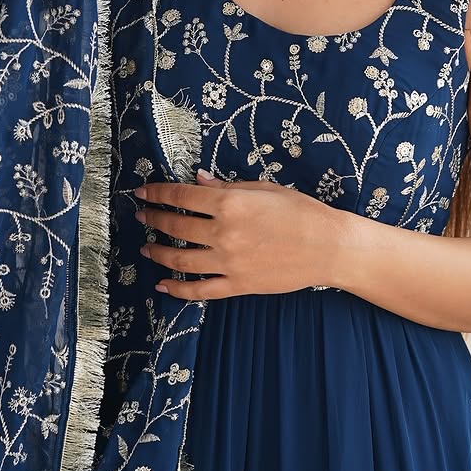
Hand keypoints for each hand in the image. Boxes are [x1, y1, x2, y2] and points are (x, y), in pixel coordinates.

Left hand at [130, 170, 343, 299]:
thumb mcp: (264, 189)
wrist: (328, 247)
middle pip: (176, 226)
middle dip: (154, 219)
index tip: (143, 192)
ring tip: (146, 248)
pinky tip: (162, 285)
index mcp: (230, 204)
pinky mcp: (237, 285)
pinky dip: (177, 290)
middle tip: (141, 217)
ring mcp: (228, 262)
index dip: (158, 192)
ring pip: (180, 260)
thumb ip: (228, 187)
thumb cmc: (301, 212)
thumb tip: (199, 180)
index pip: (182, 196)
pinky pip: (200, 290)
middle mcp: (223, 233)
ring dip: (158, 253)